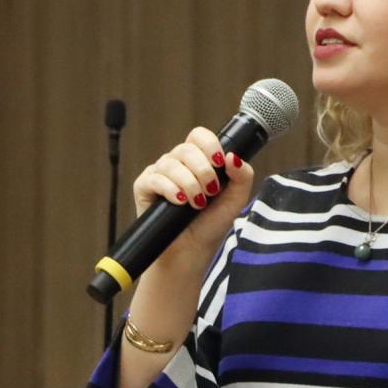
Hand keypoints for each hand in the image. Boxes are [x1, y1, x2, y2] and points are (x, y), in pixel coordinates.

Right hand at [131, 127, 254, 268]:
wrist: (191, 251)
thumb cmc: (211, 225)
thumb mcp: (236, 200)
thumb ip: (242, 176)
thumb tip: (233, 156)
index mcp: (198, 161)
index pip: (199, 136)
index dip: (209, 144)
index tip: (219, 162)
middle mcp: (177, 164)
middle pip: (186, 148)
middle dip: (202, 170)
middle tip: (210, 192)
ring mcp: (159, 174)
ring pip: (170, 163)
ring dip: (189, 184)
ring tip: (197, 203)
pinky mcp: (144, 188)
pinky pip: (154, 178)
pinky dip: (170, 189)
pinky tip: (180, 202)